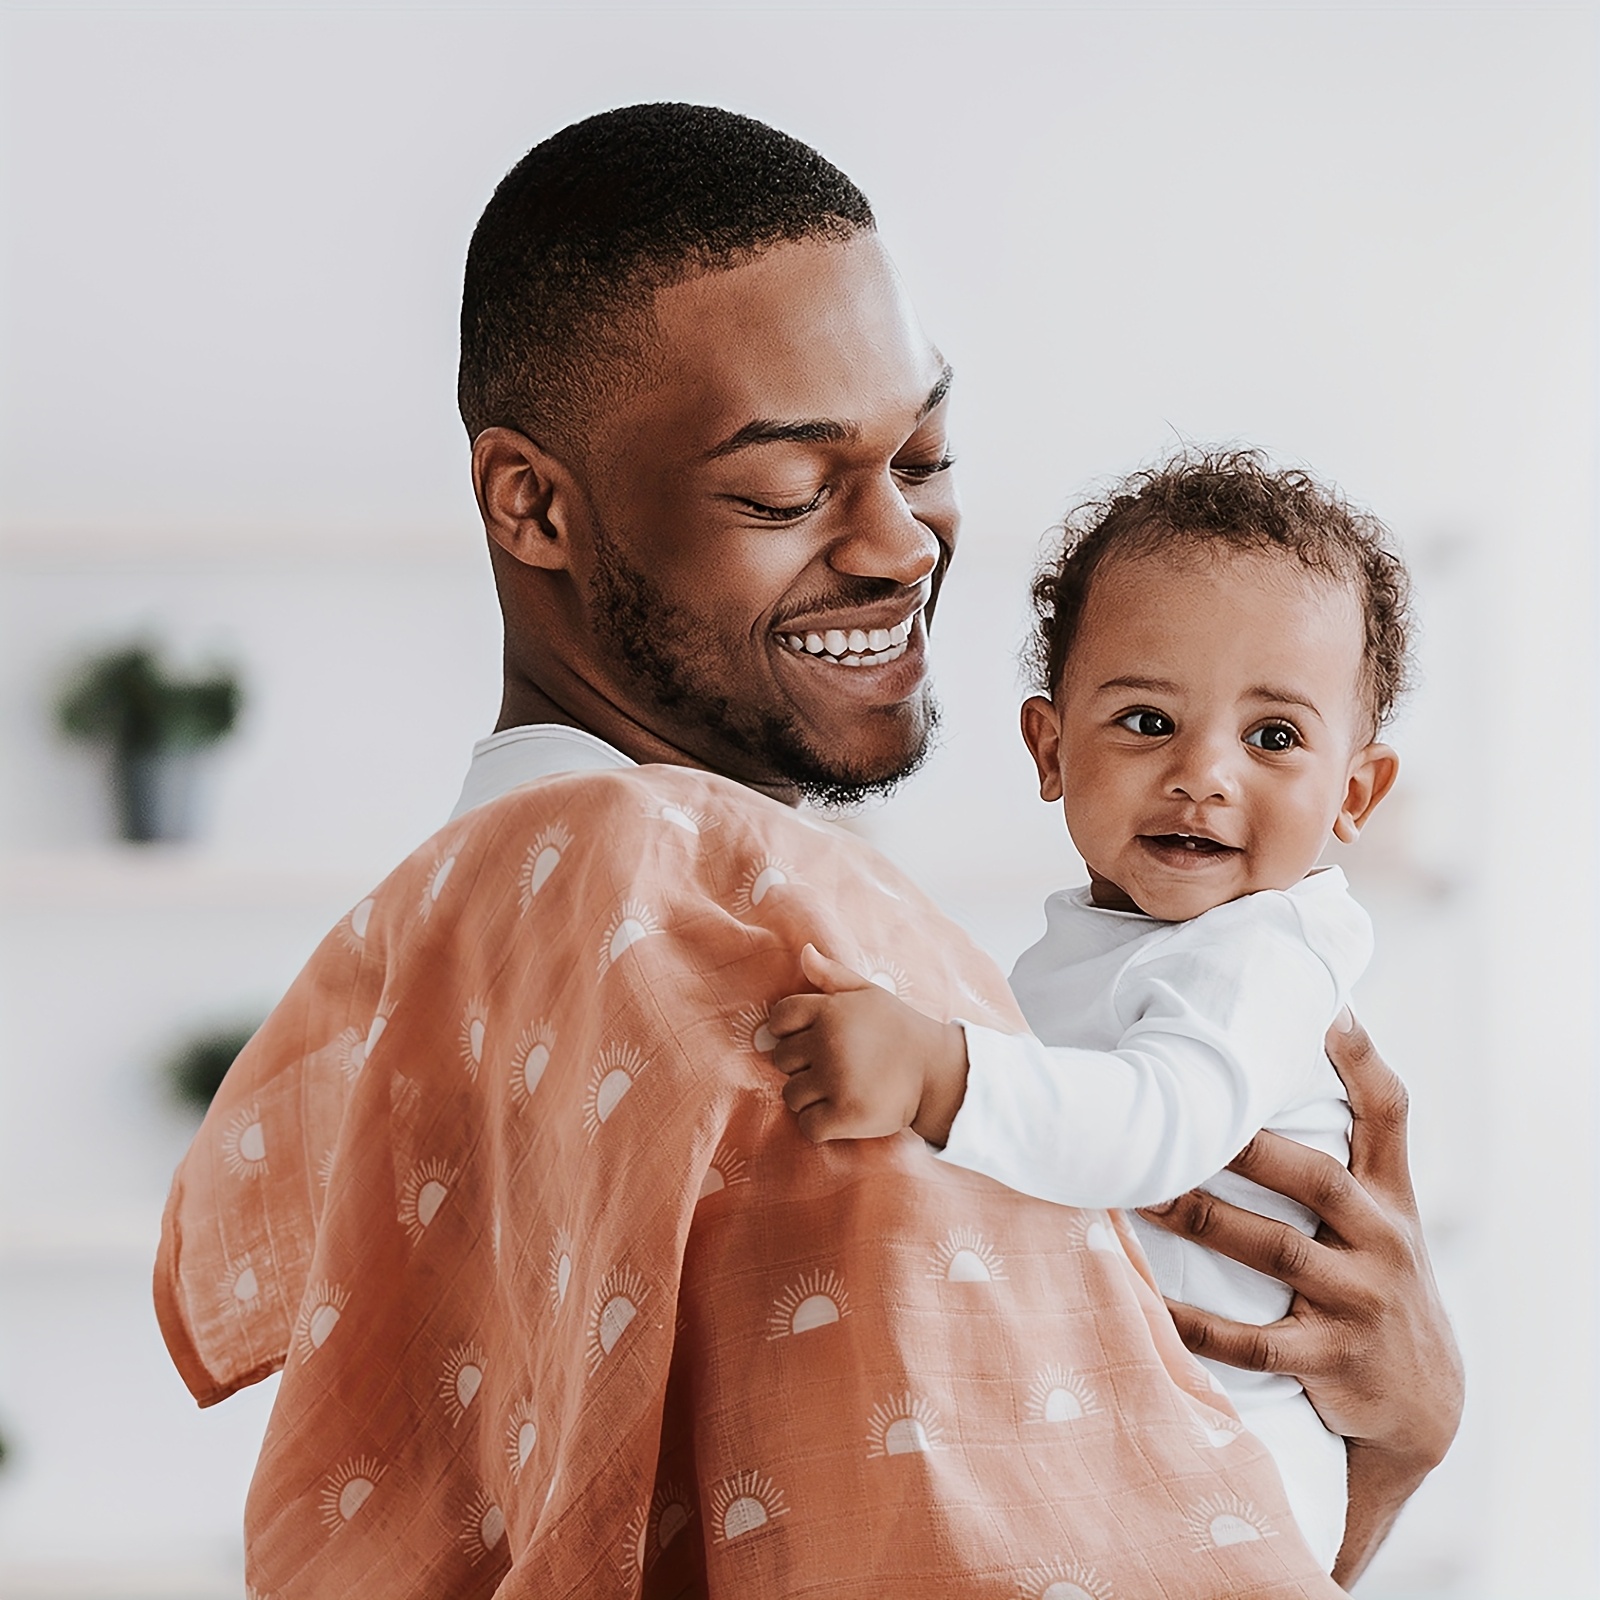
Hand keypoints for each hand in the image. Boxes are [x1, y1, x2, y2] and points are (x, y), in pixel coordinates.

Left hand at [768, 944, 967, 1143]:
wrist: (937, 1072)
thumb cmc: (899, 1030)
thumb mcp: (868, 993)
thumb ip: (832, 975)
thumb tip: (803, 952)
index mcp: (829, 1010)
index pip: (779, 1019)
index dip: (788, 1032)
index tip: (811, 1042)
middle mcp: (828, 1042)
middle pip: (782, 1059)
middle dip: (801, 1066)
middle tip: (832, 1068)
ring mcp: (836, 1079)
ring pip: (791, 1095)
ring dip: (810, 1098)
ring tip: (838, 1091)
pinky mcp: (846, 1114)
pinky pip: (808, 1126)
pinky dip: (819, 1126)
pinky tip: (839, 1115)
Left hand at [1136, 1011, 1461, 1582]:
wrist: (1423, 1402)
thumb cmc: (1373, 1276)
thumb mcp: (1379, 1212)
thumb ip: (1341, 1143)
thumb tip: (1297, 1037)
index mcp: (1389, 1195)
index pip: (1387, 1114)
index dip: (1360, 1058)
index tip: (1326, 1007)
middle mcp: (1382, 1240)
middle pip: (1315, 1178)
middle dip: (1247, 1145)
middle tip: (1179, 1113)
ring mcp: (1359, 1302)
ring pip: (1277, 1252)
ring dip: (1203, 1219)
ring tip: (1139, 1191)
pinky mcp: (1333, 1362)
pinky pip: (1256, 1342)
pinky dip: (1199, 1326)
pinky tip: (1149, 1303)